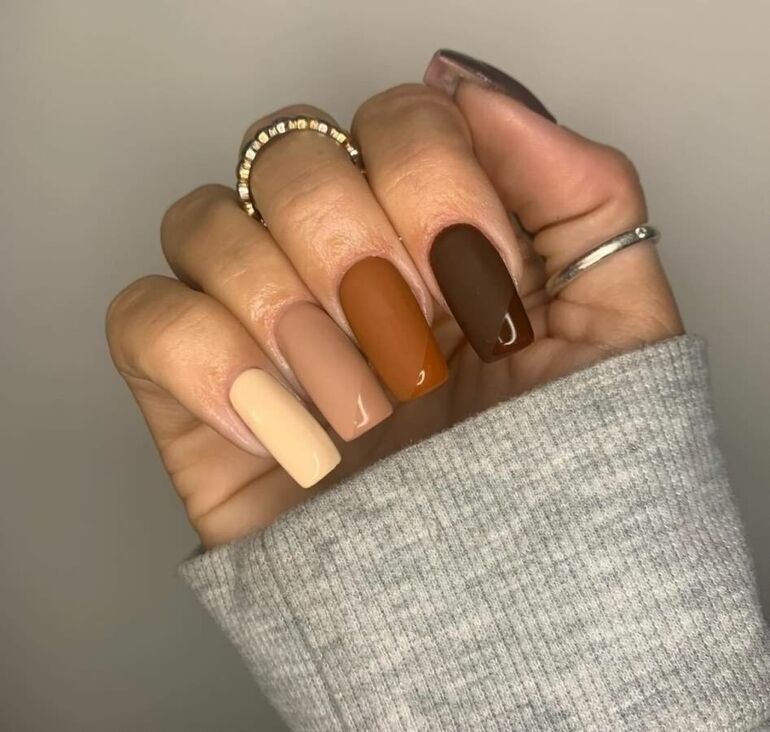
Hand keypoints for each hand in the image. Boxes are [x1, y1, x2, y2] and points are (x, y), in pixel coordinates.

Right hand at [106, 51, 681, 548]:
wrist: (489, 606)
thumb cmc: (556, 478)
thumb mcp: (614, 326)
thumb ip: (580, 191)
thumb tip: (470, 87)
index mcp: (430, 230)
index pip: (395, 117)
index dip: (433, 183)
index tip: (482, 283)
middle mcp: (338, 259)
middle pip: (292, 152)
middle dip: (358, 251)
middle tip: (418, 349)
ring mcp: (260, 320)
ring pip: (205, 220)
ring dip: (291, 316)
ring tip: (362, 409)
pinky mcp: (197, 391)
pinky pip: (143, 316)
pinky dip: (209, 363)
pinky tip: (290, 427)